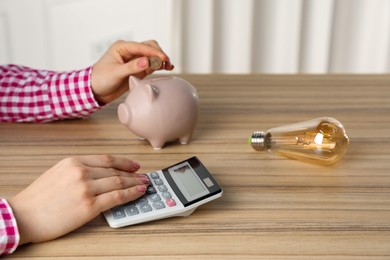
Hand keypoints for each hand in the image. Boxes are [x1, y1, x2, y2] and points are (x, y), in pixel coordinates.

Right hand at [8, 155, 148, 244]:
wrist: (24, 216)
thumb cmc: (38, 198)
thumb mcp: (58, 173)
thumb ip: (80, 170)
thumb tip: (101, 173)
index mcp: (74, 161)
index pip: (107, 159)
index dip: (124, 162)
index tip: (134, 165)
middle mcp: (81, 171)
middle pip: (115, 170)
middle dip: (132, 174)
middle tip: (143, 176)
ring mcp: (86, 188)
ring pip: (118, 182)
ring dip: (134, 183)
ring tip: (144, 184)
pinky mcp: (89, 206)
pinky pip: (116, 197)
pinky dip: (130, 194)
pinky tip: (138, 192)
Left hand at [91, 40, 173, 103]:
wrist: (96, 90)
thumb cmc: (101, 79)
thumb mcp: (116, 73)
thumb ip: (132, 67)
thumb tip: (147, 62)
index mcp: (122, 47)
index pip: (141, 46)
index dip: (153, 52)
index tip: (163, 58)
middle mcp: (130, 52)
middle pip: (150, 47)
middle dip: (159, 54)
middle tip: (167, 63)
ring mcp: (135, 60)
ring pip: (152, 56)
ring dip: (161, 60)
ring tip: (169, 66)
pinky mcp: (138, 69)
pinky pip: (151, 65)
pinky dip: (159, 66)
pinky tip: (166, 68)